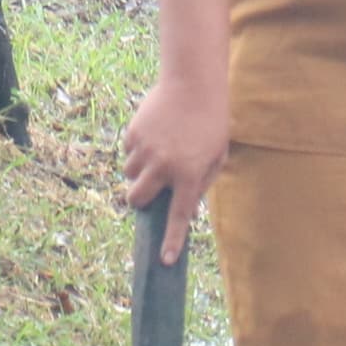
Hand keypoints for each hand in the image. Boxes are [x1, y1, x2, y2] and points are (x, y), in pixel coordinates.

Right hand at [118, 78, 231, 263]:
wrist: (193, 84)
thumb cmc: (211, 123)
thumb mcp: (216, 156)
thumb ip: (201, 184)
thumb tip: (185, 208)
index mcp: (189, 175)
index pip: (179, 216)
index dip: (172, 240)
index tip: (166, 260)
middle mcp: (164, 166)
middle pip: (137, 199)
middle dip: (140, 200)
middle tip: (150, 191)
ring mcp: (146, 150)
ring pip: (129, 175)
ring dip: (139, 172)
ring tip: (157, 153)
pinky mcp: (133, 134)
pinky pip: (128, 152)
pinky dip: (137, 150)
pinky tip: (153, 135)